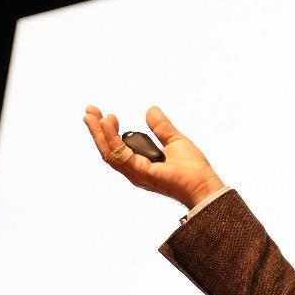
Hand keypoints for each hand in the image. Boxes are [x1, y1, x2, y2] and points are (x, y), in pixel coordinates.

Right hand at [83, 104, 225, 208]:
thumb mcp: (175, 140)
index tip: (106, 114)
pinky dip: (112, 139)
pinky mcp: (141, 172)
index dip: (109, 131)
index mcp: (140, 164)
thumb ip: (161, 127)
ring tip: (93, 115)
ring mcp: (136, 173)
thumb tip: (151, 110)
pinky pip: (121, 154)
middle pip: (108, 150)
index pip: (117, 147)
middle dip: (96, 130)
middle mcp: (134, 170)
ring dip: (99, 133)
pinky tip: (108, 123)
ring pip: (109, 152)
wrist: (205, 185)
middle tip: (89, 110)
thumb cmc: (193, 169)